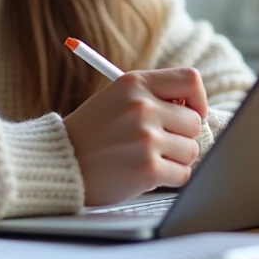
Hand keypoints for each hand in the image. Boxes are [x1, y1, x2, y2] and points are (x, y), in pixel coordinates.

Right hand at [63, 68, 207, 206]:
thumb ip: (153, 97)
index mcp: (135, 83)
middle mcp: (142, 107)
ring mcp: (146, 138)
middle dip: (181, 136)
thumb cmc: (92, 132)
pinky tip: (147, 174)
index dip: (197, 99)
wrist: (60, 162)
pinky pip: (183, 174)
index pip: (191, 80)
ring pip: (191, 150)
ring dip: (176, 159)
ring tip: (147, 158)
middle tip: (160, 143)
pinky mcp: (147, 168)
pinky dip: (170, 178)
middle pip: (194, 121)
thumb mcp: (117, 98)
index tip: (191, 112)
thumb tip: (197, 111)